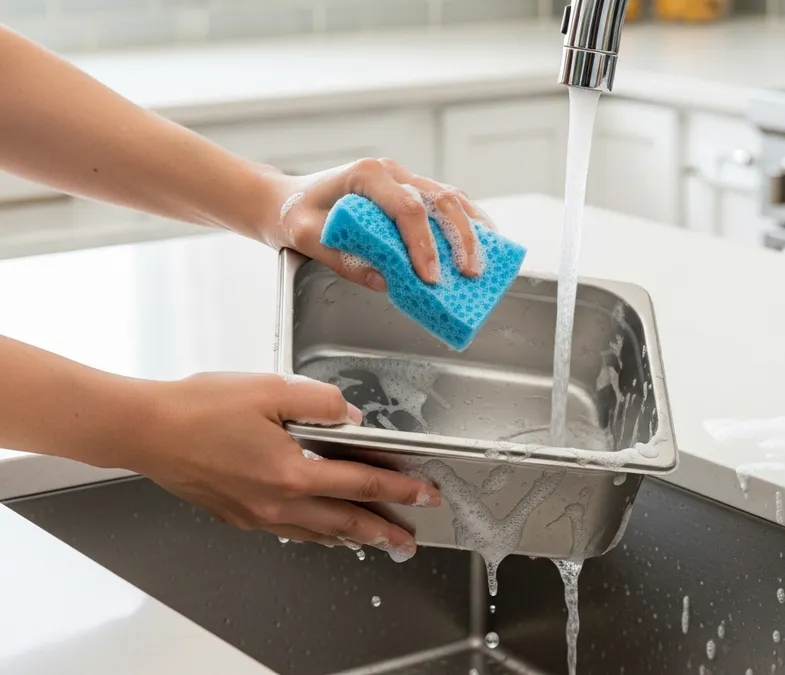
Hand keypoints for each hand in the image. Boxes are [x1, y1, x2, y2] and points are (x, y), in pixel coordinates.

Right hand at [129, 372, 438, 560]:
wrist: (145, 430)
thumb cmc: (199, 409)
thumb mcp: (271, 389)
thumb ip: (321, 403)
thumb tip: (351, 418)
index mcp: (293, 472)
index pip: (363, 483)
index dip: (400, 489)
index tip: (424, 495)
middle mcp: (278, 502)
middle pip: (346, 522)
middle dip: (384, 530)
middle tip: (409, 539)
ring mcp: (257, 514)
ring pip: (318, 532)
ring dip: (352, 537)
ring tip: (375, 541)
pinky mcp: (238, 515)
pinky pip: (289, 530)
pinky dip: (315, 532)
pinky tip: (321, 530)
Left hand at [260, 159, 496, 289]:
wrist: (286, 199)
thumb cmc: (295, 214)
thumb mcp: (308, 238)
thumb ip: (344, 259)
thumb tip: (387, 282)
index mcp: (366, 175)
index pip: (407, 208)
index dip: (424, 244)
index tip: (430, 278)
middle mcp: (391, 172)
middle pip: (440, 199)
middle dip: (459, 238)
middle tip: (468, 274)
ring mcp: (404, 179)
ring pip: (451, 197)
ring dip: (471, 230)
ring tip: (483, 262)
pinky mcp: (411, 192)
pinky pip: (447, 203)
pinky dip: (467, 222)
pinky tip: (481, 244)